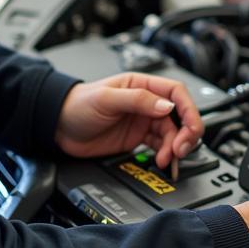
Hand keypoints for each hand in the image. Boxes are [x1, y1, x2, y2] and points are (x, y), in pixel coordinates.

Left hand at [55, 73, 203, 168]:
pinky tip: (164, 162)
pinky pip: (161, 146)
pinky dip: (166, 155)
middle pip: (179, 115)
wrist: (58, 126)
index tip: (190, 128)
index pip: (176, 92)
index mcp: (142, 85)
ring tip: (167, 160)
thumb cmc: (78, 104)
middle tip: (179, 149)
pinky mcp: (137, 138)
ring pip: (172, 133)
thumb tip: (166, 105)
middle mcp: (147, 102)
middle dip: (186, 133)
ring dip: (175, 147)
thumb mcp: (107, 98)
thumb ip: (138, 100)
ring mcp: (143, 121)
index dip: (188, 109)